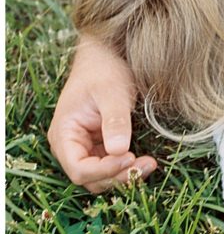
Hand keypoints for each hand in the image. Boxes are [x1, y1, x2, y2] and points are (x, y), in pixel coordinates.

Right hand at [47, 37, 157, 192]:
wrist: (107, 55)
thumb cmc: (105, 69)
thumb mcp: (112, 92)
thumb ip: (115, 120)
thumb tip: (119, 150)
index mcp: (63, 134)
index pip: (79, 168)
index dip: (104, 170)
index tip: (129, 156)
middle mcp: (70, 145)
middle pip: (90, 178)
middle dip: (117, 176)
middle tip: (146, 165)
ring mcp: (85, 146)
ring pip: (102, 176)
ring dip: (124, 175)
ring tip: (149, 164)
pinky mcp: (100, 145)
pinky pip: (111, 166)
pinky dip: (127, 167)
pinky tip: (145, 161)